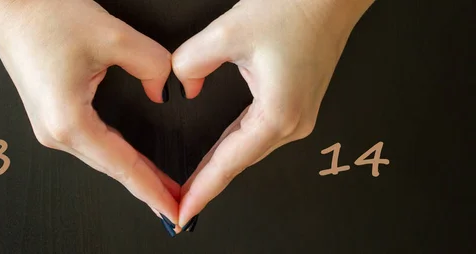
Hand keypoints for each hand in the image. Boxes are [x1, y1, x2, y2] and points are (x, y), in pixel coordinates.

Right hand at [0, 0, 180, 224]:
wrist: (8, 4)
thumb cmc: (43, 16)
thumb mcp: (112, 36)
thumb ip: (152, 65)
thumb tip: (163, 88)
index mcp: (69, 121)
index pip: (123, 166)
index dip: (152, 190)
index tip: (173, 209)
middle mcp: (55, 131)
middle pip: (112, 169)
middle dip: (147, 188)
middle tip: (176, 203)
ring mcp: (49, 126)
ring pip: (101, 159)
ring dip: (132, 173)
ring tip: (160, 186)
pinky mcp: (50, 116)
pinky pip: (91, 145)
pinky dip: (116, 156)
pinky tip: (131, 160)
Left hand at [172, 0, 374, 226]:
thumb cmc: (295, 9)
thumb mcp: (228, 33)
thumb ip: (191, 63)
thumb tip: (184, 85)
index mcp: (278, 114)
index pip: (229, 163)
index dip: (203, 190)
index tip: (183, 211)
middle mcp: (293, 122)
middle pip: (239, 162)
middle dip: (207, 183)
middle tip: (179, 203)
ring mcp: (299, 115)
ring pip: (248, 149)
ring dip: (220, 166)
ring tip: (194, 184)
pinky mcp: (297, 104)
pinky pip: (258, 134)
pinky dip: (235, 146)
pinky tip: (220, 152)